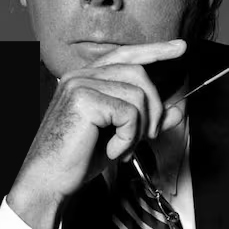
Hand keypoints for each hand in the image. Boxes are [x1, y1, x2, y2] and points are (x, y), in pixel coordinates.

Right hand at [7, 39, 186, 228]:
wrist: (48, 181)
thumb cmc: (78, 159)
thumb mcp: (120, 135)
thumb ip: (147, 119)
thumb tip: (178, 109)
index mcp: (85, 78)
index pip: (125, 54)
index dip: (154, 50)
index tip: (180, 47)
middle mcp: (80, 75)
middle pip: (138, 72)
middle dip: (154, 106)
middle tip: (148, 136)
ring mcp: (80, 84)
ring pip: (138, 94)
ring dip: (141, 128)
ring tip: (124, 147)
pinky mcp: (84, 100)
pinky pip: (129, 112)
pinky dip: (129, 136)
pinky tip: (113, 150)